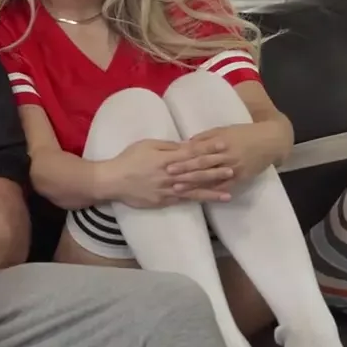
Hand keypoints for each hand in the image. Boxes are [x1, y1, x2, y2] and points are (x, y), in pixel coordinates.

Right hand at [100, 138, 231, 208]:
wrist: (112, 181)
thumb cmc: (128, 159)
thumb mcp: (146, 145)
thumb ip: (166, 145)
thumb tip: (184, 145)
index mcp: (166, 158)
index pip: (192, 152)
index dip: (209, 148)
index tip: (224, 145)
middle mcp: (170, 174)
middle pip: (196, 171)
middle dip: (216, 169)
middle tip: (234, 167)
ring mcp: (168, 189)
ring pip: (194, 188)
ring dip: (212, 189)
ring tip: (229, 190)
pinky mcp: (163, 201)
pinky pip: (184, 200)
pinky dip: (198, 199)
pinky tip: (210, 200)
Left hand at [166, 125, 270, 195]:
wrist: (271, 140)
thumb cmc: (245, 132)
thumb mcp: (224, 129)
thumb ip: (205, 136)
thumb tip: (186, 143)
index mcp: (220, 142)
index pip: (198, 151)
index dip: (183, 157)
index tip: (168, 162)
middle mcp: (226, 155)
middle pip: (202, 164)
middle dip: (184, 171)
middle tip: (169, 176)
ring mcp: (235, 167)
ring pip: (210, 177)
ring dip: (194, 184)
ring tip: (179, 189)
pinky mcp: (242, 177)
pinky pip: (226, 186)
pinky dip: (214, 192)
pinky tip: (202, 198)